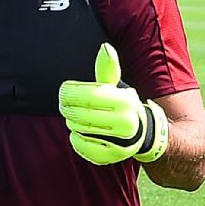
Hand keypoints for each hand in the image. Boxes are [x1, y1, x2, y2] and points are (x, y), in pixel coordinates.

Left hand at [58, 43, 168, 164]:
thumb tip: (105, 48)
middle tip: (64, 104)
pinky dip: (75, 139)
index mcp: (126, 101)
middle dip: (68, 108)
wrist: (141, 133)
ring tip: (74, 117)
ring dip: (72, 122)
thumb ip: (107, 69)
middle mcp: (126, 123)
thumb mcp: (116, 85)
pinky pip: (82, 147)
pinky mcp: (113, 157)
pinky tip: (78, 133)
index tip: (63, 90)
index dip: (70, 92)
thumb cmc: (120, 104)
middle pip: (81, 114)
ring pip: (79, 130)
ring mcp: (121, 143)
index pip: (89, 96)